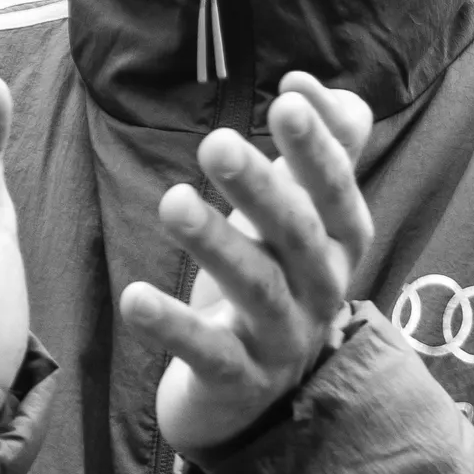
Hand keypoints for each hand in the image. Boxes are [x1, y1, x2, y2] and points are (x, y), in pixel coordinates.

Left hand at [120, 74, 372, 457]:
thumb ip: (322, 148)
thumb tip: (308, 82)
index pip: (337, 191)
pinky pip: (207, 352)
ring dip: (215, 244)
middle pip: (297, 235)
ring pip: (255, 289)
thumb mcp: (303, 215)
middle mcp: (321, 291)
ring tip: (172, 201)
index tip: (287, 97)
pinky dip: (172, 326)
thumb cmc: (279, 278)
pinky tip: (134, 299)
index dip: (318, 148)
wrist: (254, 391)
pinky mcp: (238, 381)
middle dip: (261, 188)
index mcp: (340, 245)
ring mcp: (283, 340)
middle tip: (215, 143)